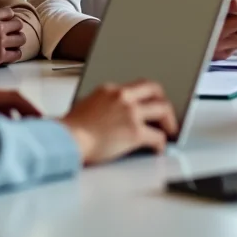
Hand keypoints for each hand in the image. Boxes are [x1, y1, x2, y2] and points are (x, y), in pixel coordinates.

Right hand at [0, 8, 25, 73]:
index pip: (9, 12)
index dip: (8, 18)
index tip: (6, 23)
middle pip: (18, 24)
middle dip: (15, 29)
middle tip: (10, 34)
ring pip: (21, 38)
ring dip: (18, 41)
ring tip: (12, 44)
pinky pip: (17, 54)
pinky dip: (15, 54)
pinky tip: (10, 55)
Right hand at [59, 80, 177, 163]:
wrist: (66, 140)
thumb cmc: (70, 130)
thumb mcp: (86, 106)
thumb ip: (104, 106)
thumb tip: (112, 118)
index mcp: (110, 89)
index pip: (135, 87)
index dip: (146, 97)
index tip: (150, 104)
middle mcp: (122, 96)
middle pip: (154, 89)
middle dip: (164, 100)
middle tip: (166, 114)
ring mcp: (130, 113)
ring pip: (163, 109)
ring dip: (169, 121)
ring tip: (169, 131)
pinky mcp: (134, 132)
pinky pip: (157, 136)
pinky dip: (161, 144)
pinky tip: (158, 149)